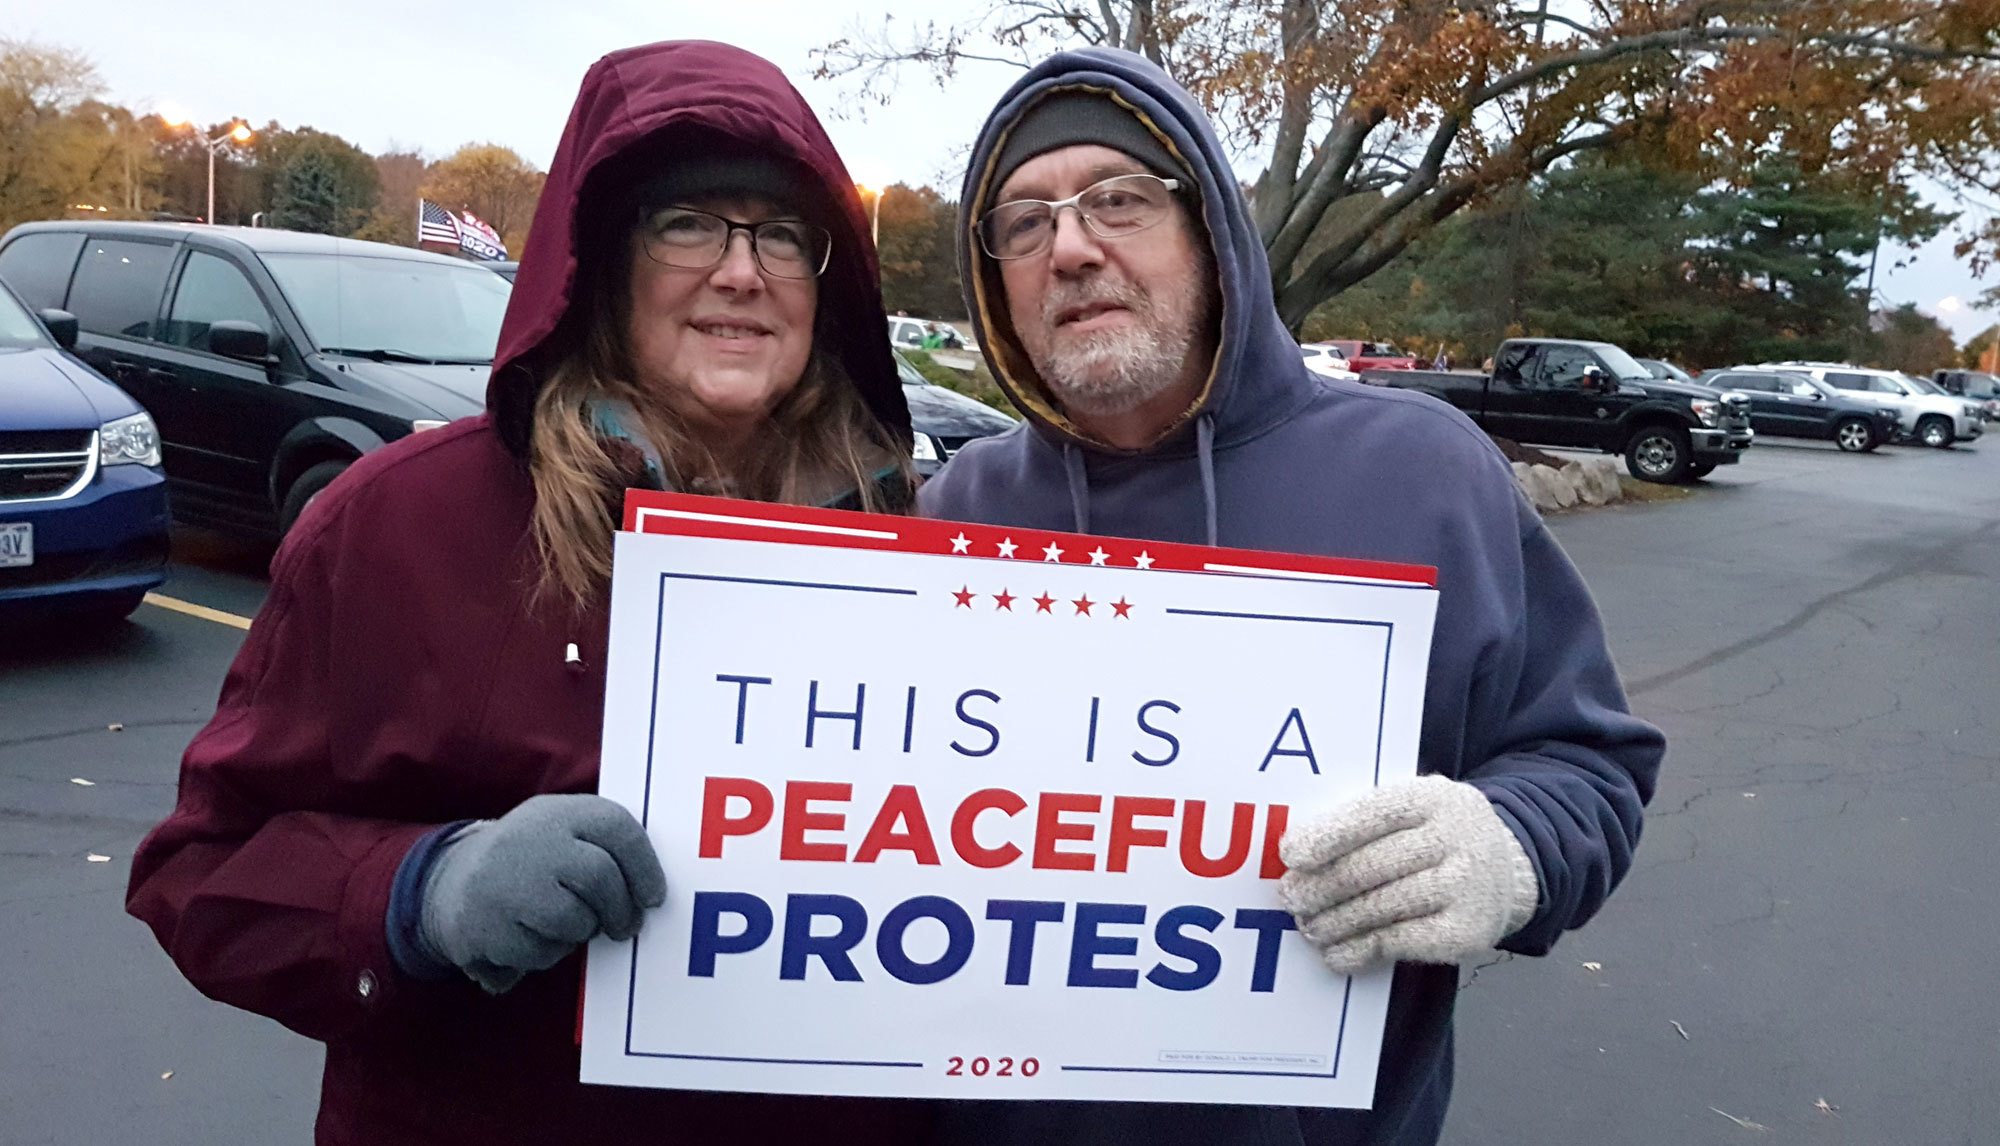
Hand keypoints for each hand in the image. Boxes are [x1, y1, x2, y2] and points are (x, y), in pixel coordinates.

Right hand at [419, 794, 666, 993]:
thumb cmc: (530, 862)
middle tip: (626, 927)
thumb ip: (606, 851)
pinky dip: (547, 954)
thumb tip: (653, 893)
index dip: (645, 866)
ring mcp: (504, 879)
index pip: (616, 826)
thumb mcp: (563, 836)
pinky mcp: (486, 922)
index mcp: (557, 812)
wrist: (450, 881)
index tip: (654, 896)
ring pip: (573, 919)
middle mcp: (529, 838)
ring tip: (563, 924)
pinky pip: (541, 951)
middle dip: (621, 910)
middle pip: (599, 877)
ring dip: (580, 933)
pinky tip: (529, 936)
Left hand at [1277, 775, 1538, 975]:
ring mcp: (1466, 886)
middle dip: (1321, 886)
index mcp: (1432, 798)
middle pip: (1371, 866)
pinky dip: (1360, 950)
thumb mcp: (1414, 808)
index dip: (1327, 837)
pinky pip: (1400, 942)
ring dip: (1334, 923)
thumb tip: (1298, 853)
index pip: (1372, 815)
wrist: (1510, 869)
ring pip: (1380, 907)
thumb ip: (1366, 821)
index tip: (1290, 855)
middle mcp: (1454, 838)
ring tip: (1308, 928)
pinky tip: (1336, 953)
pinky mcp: (1468, 931)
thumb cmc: (1437, 836)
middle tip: (1291, 899)